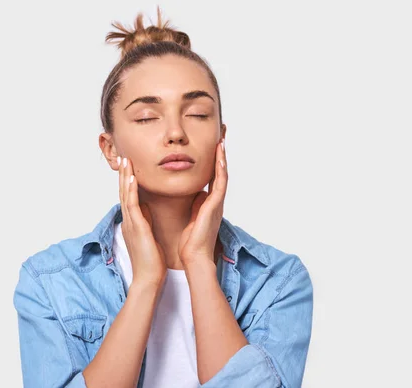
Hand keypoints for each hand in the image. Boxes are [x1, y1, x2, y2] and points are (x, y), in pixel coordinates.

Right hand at [118, 156, 166, 288]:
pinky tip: (132, 178)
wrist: (148, 279)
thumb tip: (148, 208)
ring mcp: (130, 223)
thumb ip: (146, 221)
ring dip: (125, 177)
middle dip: (124, 175)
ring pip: (126, 195)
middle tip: (124, 157)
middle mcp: (129, 221)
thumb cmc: (151, 261)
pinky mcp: (136, 227)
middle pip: (124, 192)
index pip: (129, 197)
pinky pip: (132, 205)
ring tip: (126, 161)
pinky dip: (131, 190)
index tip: (130, 167)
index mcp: (133, 223)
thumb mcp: (149, 236)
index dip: (128, 181)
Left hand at [178, 139, 227, 265]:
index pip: (212, 175)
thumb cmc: (189, 241)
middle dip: (221, 152)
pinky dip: (220, 169)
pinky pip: (220, 184)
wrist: (194, 257)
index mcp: (208, 202)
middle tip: (222, 133)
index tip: (213, 142)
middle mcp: (215, 200)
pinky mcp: (215, 207)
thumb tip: (192, 191)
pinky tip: (219, 156)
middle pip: (220, 170)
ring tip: (222, 138)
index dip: (213, 158)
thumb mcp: (189, 215)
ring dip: (222, 156)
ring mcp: (217, 203)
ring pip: (222, 174)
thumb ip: (193, 203)